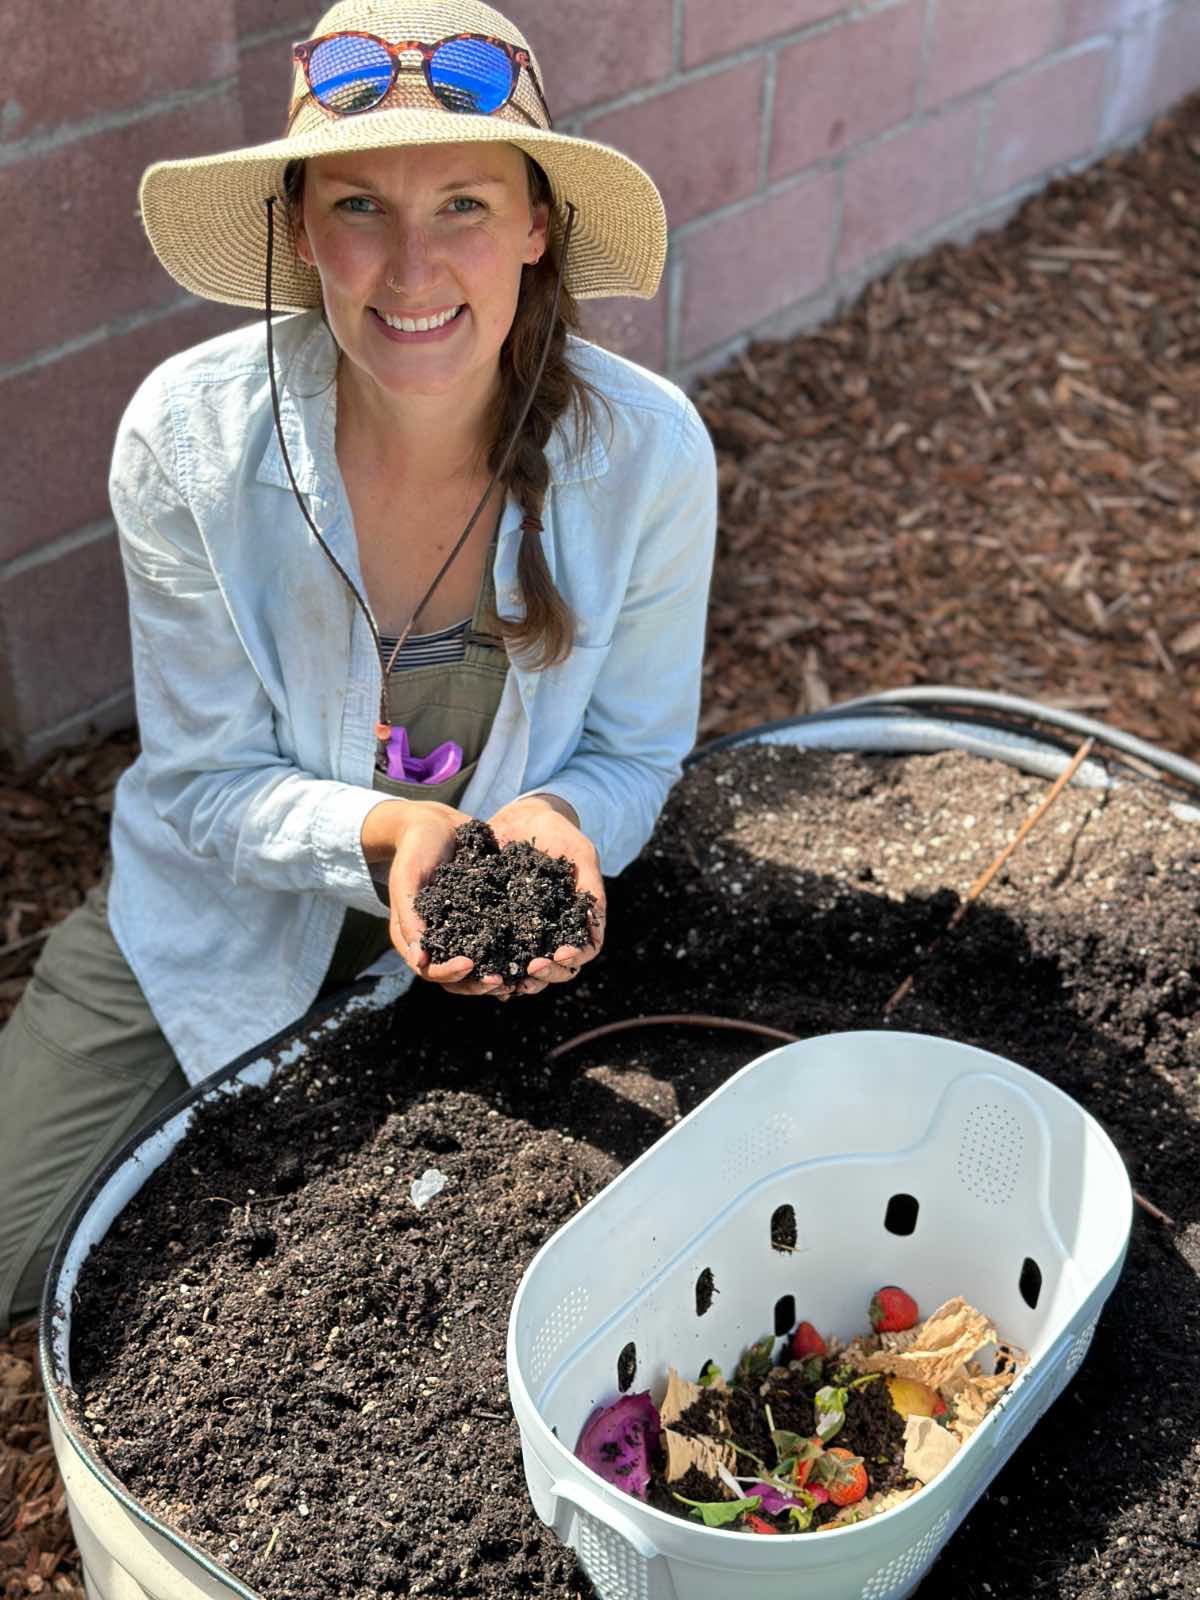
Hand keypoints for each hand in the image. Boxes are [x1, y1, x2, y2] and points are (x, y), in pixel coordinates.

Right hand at [359, 799, 508, 997]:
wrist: (437, 824)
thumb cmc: (415, 849)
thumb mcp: (407, 879)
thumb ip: (409, 917)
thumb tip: (419, 960)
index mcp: (414, 938)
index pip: (430, 970)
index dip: (449, 973)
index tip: (470, 964)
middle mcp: (439, 942)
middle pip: (458, 979)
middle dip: (478, 983)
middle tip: (502, 980)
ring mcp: (462, 933)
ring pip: (481, 967)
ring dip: (498, 975)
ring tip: (520, 974)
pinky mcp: (484, 920)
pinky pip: (497, 943)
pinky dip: (512, 952)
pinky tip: (533, 953)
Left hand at [486, 792, 605, 997]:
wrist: (523, 816)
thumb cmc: (559, 833)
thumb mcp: (580, 854)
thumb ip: (590, 887)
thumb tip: (595, 927)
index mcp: (578, 918)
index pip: (586, 949)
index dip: (576, 957)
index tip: (561, 953)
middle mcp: (554, 930)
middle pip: (559, 969)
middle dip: (548, 974)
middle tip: (532, 968)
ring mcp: (527, 931)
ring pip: (530, 970)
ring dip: (522, 981)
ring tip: (508, 980)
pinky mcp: (500, 925)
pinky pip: (499, 955)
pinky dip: (495, 969)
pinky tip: (484, 974)